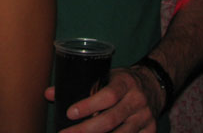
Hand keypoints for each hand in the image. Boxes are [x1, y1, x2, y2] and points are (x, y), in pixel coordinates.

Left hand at [45, 66, 163, 131]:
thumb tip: (48, 94)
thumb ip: (79, 85)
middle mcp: (136, 100)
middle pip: (110, 120)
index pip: (108, 95)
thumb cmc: (122, 81)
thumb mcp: (105, 75)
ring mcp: (144, 117)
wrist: (154, 84)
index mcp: (125, 82)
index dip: (88, 105)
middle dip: (85, 130)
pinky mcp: (150, 130)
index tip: (69, 113)